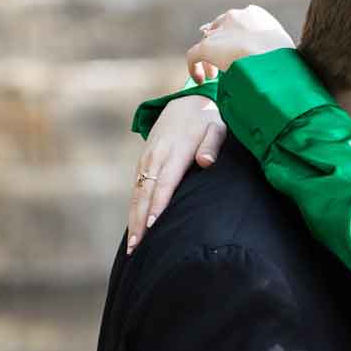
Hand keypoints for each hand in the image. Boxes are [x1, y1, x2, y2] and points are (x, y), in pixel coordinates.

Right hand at [127, 96, 228, 252]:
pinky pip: (136, 189)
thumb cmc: (208, 119)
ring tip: (132, 247)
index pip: (165, 183)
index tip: (152, 227)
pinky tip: (134, 228)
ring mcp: (147, 159)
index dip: (158, 206)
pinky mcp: (144, 162)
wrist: (188, 102)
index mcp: (175, 151)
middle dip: (139, 222)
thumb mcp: (218, 126)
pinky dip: (134, 209)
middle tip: (137, 248)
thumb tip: (205, 162)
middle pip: (145, 194)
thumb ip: (212, 144)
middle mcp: (156, 156)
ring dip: (133, 219)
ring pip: (137, 193)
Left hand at [183, 5, 293, 80]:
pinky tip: (200, 80)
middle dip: (219, 44)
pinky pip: (193, 55)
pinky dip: (194, 68)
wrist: (272, 61)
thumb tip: (276, 66)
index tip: (237, 51)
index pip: (237, 22)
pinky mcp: (207, 46)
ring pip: (207, 42)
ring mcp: (220, 30)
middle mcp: (235, 16)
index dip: (234, 37)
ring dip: (208, 58)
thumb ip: (273, 50)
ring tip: (213, 76)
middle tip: (221, 62)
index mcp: (255, 14)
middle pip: (219, 28)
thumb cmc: (285, 60)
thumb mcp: (283, 50)